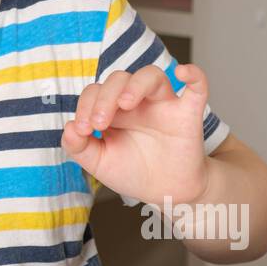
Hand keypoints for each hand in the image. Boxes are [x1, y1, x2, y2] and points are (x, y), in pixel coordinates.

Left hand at [60, 63, 209, 205]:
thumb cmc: (132, 172)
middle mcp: (137, 102)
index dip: (85, 105)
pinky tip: (182, 72)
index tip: (82, 130)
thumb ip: (79, 147)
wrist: (165, 193)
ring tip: (125, 104)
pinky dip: (195, 75)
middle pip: (120, 78)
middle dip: (105, 97)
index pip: (96, 91)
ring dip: (135, 84)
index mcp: (113, 109)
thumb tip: (68, 128)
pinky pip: (197, 88)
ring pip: (152, 76)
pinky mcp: (188, 115)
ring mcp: (163, 105)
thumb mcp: (99, 163)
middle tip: (99, 123)